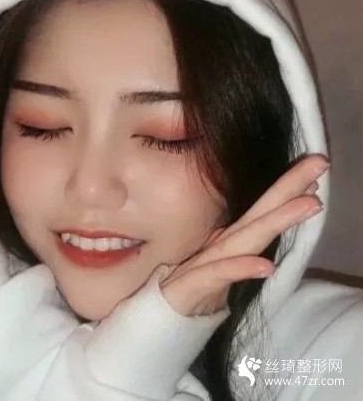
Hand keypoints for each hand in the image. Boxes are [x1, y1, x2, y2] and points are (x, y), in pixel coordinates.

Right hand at [159, 153, 328, 316]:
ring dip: (276, 220)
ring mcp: (207, 263)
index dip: (287, 191)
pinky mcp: (193, 285)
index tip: (316, 170)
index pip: (262, 212)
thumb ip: (241, 247)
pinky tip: (266, 266)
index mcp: (230, 241)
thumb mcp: (221, 266)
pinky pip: (219, 275)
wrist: (159, 314)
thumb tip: (268, 226)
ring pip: (244, 239)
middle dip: (287, 189)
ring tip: (310, 204)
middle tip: (318, 163)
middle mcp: (221, 246)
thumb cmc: (195, 288)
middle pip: (258, 215)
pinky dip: (241, 268)